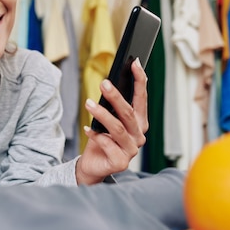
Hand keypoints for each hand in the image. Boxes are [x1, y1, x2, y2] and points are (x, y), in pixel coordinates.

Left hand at [76, 58, 148, 184]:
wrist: (93, 166)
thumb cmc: (102, 140)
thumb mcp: (108, 120)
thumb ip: (113, 107)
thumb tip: (108, 85)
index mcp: (139, 123)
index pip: (142, 99)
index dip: (140, 81)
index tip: (135, 63)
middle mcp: (139, 136)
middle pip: (128, 113)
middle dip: (116, 97)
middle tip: (104, 84)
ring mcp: (131, 150)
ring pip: (118, 128)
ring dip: (102, 114)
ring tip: (88, 104)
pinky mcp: (121, 162)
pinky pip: (107, 144)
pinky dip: (96, 135)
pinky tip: (87, 129)